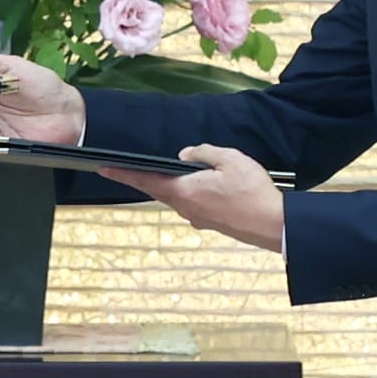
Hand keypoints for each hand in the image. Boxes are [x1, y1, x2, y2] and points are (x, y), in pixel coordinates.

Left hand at [115, 144, 287, 253]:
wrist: (273, 224)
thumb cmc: (252, 191)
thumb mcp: (229, 159)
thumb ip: (203, 153)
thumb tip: (186, 154)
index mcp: (185, 191)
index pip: (146, 180)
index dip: (123, 174)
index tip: (103, 169)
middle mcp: (186, 208)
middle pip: (159, 190)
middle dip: (145, 178)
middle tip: (128, 169)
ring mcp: (198, 218)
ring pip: (178, 197)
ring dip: (171, 185)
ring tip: (173, 172)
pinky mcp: (210, 223)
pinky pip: (193, 204)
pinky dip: (190, 193)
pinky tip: (202, 185)